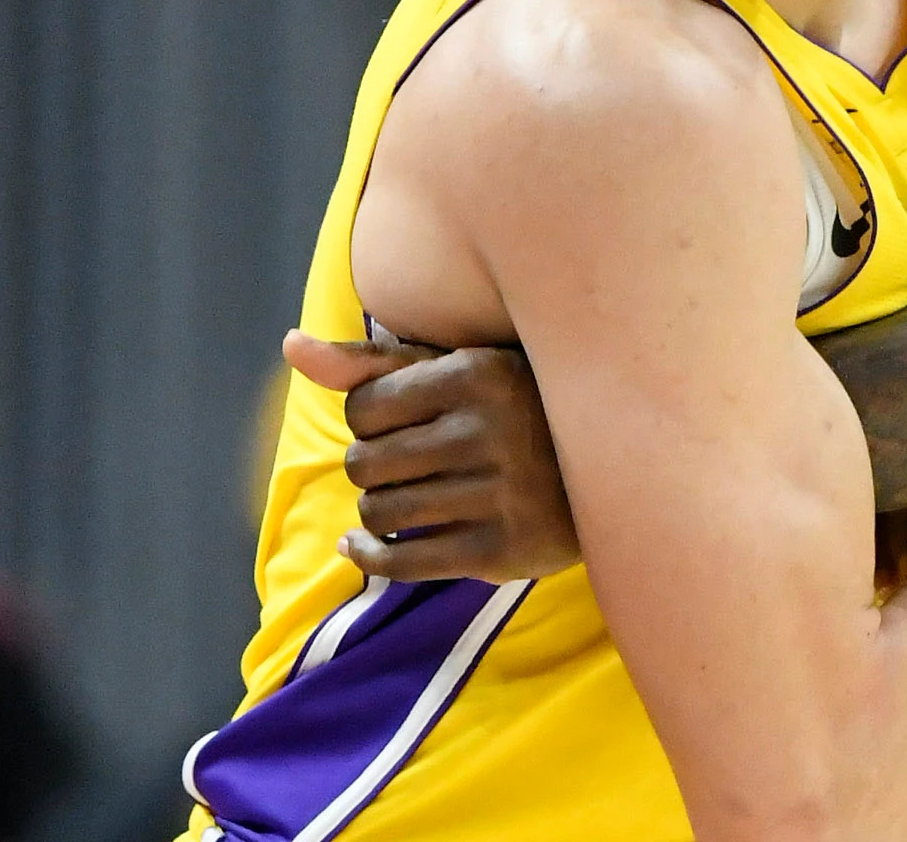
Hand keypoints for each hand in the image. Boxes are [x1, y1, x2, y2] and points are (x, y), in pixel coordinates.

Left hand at [286, 328, 580, 582]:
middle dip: (373, 466)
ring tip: (409, 498)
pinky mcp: (502, 551)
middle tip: (409, 464)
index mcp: (478, 374)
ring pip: (379, 513)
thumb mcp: (458, 368)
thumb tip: (291, 345)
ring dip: (379, 510)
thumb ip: (371, 361)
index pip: (362, 408)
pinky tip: (365, 545)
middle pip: (364, 463)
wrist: (615, 470)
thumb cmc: (517, 408)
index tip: (401, 424)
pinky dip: (370, 556)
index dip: (370, 420)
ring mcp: (499, 495)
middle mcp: (489, 432)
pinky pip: (401, 562)